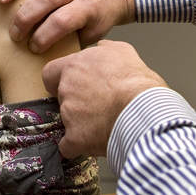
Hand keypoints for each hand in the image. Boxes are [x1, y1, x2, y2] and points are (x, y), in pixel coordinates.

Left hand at [42, 40, 166, 157]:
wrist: (144, 110)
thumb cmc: (138, 82)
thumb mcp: (124, 51)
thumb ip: (104, 49)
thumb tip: (101, 49)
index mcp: (75, 66)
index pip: (50, 72)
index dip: (60, 80)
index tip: (73, 85)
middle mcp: (66, 88)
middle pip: (62, 97)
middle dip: (76, 101)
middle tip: (98, 104)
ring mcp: (68, 114)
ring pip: (67, 120)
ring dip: (81, 122)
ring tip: (104, 121)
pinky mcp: (74, 138)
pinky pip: (69, 145)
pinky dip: (78, 145)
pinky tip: (94, 141)